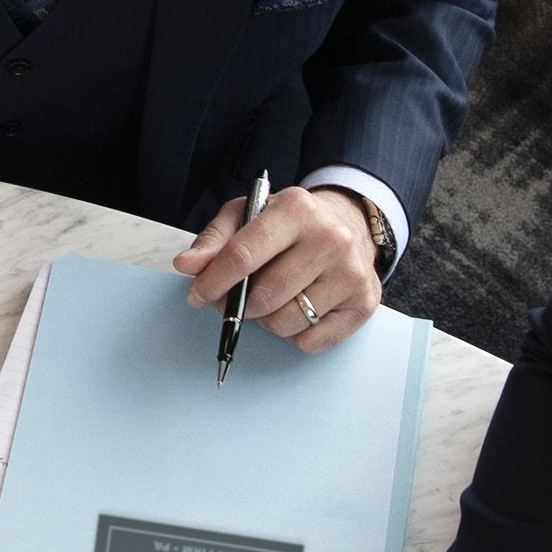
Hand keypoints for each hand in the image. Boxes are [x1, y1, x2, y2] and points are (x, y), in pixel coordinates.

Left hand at [172, 186, 381, 355]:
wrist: (350, 225)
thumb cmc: (290, 224)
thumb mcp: (248, 216)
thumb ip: (214, 240)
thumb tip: (187, 265)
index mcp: (297, 209)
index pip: (244, 255)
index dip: (213, 282)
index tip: (196, 296)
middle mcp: (331, 239)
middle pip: (265, 297)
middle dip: (239, 306)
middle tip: (235, 300)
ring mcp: (351, 274)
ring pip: (286, 323)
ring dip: (266, 321)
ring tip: (271, 300)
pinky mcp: (364, 304)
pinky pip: (310, 342)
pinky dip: (293, 335)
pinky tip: (297, 309)